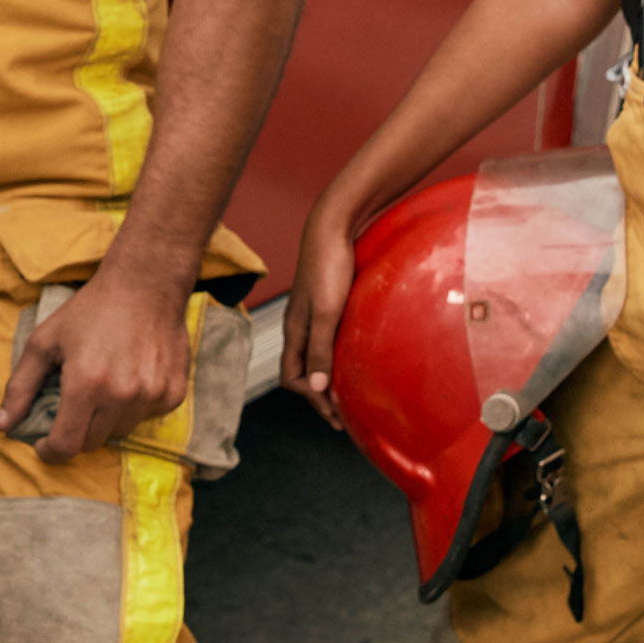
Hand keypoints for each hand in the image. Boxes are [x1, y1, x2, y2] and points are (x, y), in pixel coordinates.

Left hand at [0, 263, 195, 457]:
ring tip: (103, 386)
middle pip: (92, 442)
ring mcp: (152, 396)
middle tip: (72, 405)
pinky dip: (133, 407)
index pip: (66, 445)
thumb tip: (1, 426)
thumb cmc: (90, 310)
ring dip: (106, 419)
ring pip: (120, 431)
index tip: (44, 443)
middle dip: (76, 431)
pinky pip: (146, 417)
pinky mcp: (173, 393)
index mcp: (87, 384)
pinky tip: (129, 377)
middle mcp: (122, 395)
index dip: (50, 451)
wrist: (147, 285)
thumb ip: (20, 387)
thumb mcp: (45, 341)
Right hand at [283, 210, 358, 421]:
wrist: (334, 226)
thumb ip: (319, 350)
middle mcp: (299, 325)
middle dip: (317, 395)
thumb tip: (316, 389)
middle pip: (300, 370)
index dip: (310, 398)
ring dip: (326, 376)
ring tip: (347, 393)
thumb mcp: (326, 313)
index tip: (335, 412)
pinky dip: (334, 356)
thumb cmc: (329, 266)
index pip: (291, 377)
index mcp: (293, 330)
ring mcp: (312, 313)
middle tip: (341, 416)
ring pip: (313, 355)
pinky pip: (325, 339)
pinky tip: (352, 356)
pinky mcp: (326, 302)